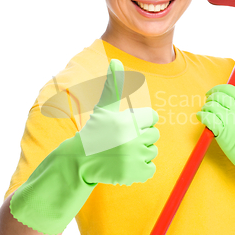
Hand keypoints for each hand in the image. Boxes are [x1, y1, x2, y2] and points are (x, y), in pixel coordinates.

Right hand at [78, 58, 159, 184]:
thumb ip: (113, 85)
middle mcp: (132, 139)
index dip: (140, 121)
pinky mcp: (135, 174)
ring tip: (122, 153)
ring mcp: (134, 158)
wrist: (80, 161)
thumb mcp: (104, 108)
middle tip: (122, 141)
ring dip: (140, 153)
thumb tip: (116, 60)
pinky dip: (141, 169)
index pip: (152, 117)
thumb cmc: (95, 131)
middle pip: (154, 135)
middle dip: (141, 137)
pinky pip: (150, 169)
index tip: (126, 127)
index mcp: (128, 121)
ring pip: (152, 152)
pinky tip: (125, 164)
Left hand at [196, 84, 234, 180]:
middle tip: (207, 105)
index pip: (228, 88)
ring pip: (210, 106)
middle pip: (218, 96)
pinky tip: (201, 118)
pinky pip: (207, 118)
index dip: (216, 90)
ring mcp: (232, 121)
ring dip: (205, 109)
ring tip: (205, 114)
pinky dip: (201, 116)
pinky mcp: (223, 132)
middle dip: (210, 100)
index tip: (211, 94)